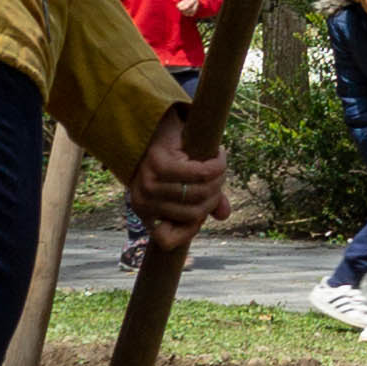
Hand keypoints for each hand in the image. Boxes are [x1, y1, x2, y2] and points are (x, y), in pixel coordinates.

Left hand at [125, 107, 227, 247]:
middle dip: (214, 196)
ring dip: (218, 178)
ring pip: (199, 193)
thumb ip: (203, 204)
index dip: (192, 228)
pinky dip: (216, 165)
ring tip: (219, 165)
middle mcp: (142, 203)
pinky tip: (220, 155)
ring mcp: (149, 184)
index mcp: (145, 215)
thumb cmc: (169, 161)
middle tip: (219, 178)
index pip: (167, 240)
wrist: (153, 125)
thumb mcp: (184, 187)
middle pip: (194, 213)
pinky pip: (200, 173)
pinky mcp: (160, 164)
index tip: (203, 211)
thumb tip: (224, 215)